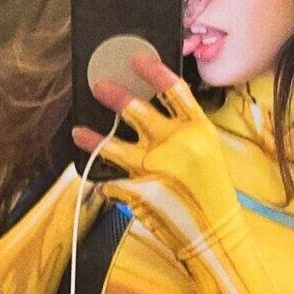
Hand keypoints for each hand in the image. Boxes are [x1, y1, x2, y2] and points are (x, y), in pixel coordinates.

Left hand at [70, 52, 240, 255]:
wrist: (214, 234)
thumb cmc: (212, 193)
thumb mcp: (206, 153)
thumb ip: (181, 133)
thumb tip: (148, 116)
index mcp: (198, 130)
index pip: (174, 90)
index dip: (154, 71)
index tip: (137, 59)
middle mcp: (175, 143)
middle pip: (137, 110)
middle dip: (114, 96)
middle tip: (98, 86)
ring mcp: (153, 166)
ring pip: (112, 145)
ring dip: (93, 137)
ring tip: (78, 131)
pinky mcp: (137, 190)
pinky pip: (112, 180)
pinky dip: (108, 182)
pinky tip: (101, 180)